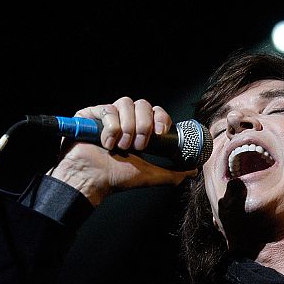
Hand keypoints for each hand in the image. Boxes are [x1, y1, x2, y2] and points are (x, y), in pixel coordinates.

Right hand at [50, 96, 197, 204]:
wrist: (92, 180)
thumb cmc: (116, 178)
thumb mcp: (150, 175)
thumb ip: (173, 173)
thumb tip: (193, 170)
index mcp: (139, 130)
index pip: (155, 112)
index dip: (160, 118)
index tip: (160, 133)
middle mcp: (124, 120)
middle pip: (142, 104)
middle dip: (144, 125)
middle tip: (139, 146)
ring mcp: (107, 116)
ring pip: (126, 103)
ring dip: (127, 127)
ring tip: (121, 147)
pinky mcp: (90, 114)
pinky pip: (107, 109)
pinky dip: (110, 128)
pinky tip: (106, 143)